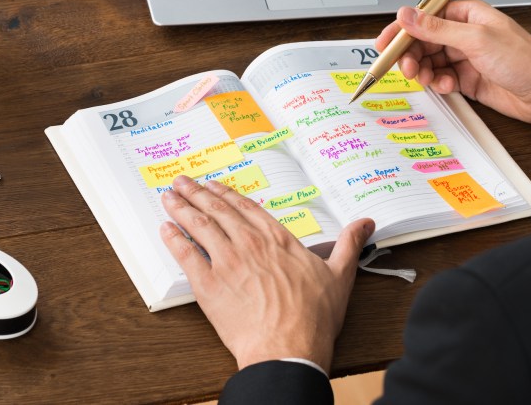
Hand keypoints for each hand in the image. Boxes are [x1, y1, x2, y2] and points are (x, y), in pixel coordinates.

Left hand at [160, 174, 373, 372]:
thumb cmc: (313, 318)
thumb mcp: (340, 277)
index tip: (213, 186)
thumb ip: (349, 245)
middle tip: (181, 182)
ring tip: (169, 196)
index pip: (246, 208)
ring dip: (181, 208)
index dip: (226, 195)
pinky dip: (173, 239)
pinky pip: (186, 255)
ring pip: (199, 226)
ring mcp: (227, 262)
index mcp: (278, 239)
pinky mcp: (208, 284)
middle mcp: (249, 244)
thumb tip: (365, 224)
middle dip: (197, 193)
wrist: (287, 349)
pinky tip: (165, 229)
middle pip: (218, 211)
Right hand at [376, 0, 530, 141]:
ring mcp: (465, 56)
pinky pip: (440, 78)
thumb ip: (436, 28)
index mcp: (465, 14)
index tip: (385, 43)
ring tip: (427, 79)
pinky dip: (438, 83)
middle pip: (422, 41)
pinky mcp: (467, 78)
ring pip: (429, 61)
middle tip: (406, 68)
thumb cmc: (524, 58)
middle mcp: (463, 33)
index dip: (402, 30)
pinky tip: (447, 86)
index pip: (423, 17)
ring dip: (423, 71)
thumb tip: (407, 14)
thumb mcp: (475, 38)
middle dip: (411, 55)